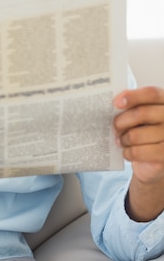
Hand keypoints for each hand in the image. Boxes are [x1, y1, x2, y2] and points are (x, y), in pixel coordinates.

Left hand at [114, 86, 163, 220]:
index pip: (153, 94)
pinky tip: (127, 153)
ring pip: (141, 134)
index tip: (115, 101)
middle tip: (113, 125)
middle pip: (145, 113)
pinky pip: (142, 152)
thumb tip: (104, 97)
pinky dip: (129, 152)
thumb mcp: (137, 119)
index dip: (133, 95)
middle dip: (124, 120)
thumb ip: (130, 107)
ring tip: (121, 141)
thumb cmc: (143, 136)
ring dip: (125, 138)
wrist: (155, 166)